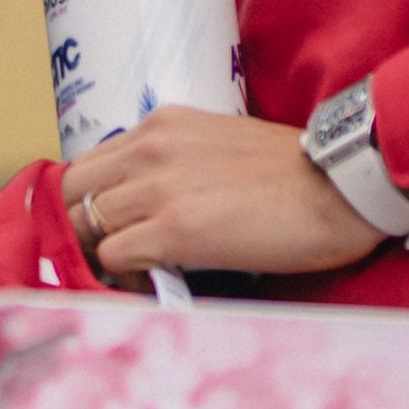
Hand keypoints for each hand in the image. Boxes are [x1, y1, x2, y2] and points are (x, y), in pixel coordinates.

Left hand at [68, 107, 380, 281]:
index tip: (101, 230)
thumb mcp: (217, 147)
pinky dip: (120, 276)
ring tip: (130, 272)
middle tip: (104, 255)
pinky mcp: (173, 230)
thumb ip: (173, 164)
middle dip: (75, 227)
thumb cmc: (293, 176)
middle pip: (68, 192)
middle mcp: (149, 149)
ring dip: (98, 255)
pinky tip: (149, 282)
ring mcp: (157, 188)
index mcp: (160, 126)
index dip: (85, 202)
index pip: (88, 164)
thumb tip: (146, 204)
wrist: (340, 188)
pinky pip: (110, 258)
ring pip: (81, 225)